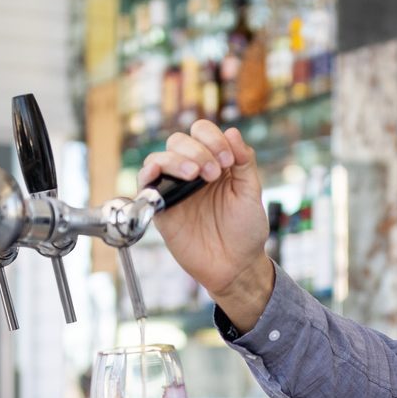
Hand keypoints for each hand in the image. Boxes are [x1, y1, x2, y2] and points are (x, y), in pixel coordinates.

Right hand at [135, 120, 273, 327]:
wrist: (235, 266)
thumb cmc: (245, 230)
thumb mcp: (250, 191)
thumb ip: (244, 161)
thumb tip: (232, 131)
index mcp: (214, 163)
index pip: (203, 133)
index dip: (213, 139)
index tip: (228, 161)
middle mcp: (191, 172)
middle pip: (179, 140)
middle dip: (197, 150)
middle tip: (213, 173)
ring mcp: (174, 189)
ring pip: (160, 157)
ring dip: (176, 160)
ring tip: (195, 175)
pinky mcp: (161, 208)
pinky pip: (145, 184)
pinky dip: (148, 173)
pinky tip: (159, 174)